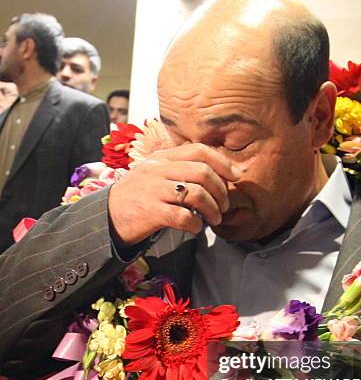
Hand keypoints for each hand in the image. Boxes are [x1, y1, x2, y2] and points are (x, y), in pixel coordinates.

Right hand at [108, 143, 241, 244]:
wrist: (105, 216)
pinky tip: (194, 228)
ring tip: (214, 219)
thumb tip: (215, 175)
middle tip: (224, 206)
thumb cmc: (137, 196)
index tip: (236, 176)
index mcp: (162, 158)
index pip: (198, 150)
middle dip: (221, 191)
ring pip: (197, 194)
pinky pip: (183, 216)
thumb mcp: (154, 173)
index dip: (222, 162)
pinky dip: (195, 225)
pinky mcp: (150, 212)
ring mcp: (153, 190)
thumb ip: (178, 169)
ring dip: (213, 210)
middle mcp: (158, 170)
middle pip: (203, 173)